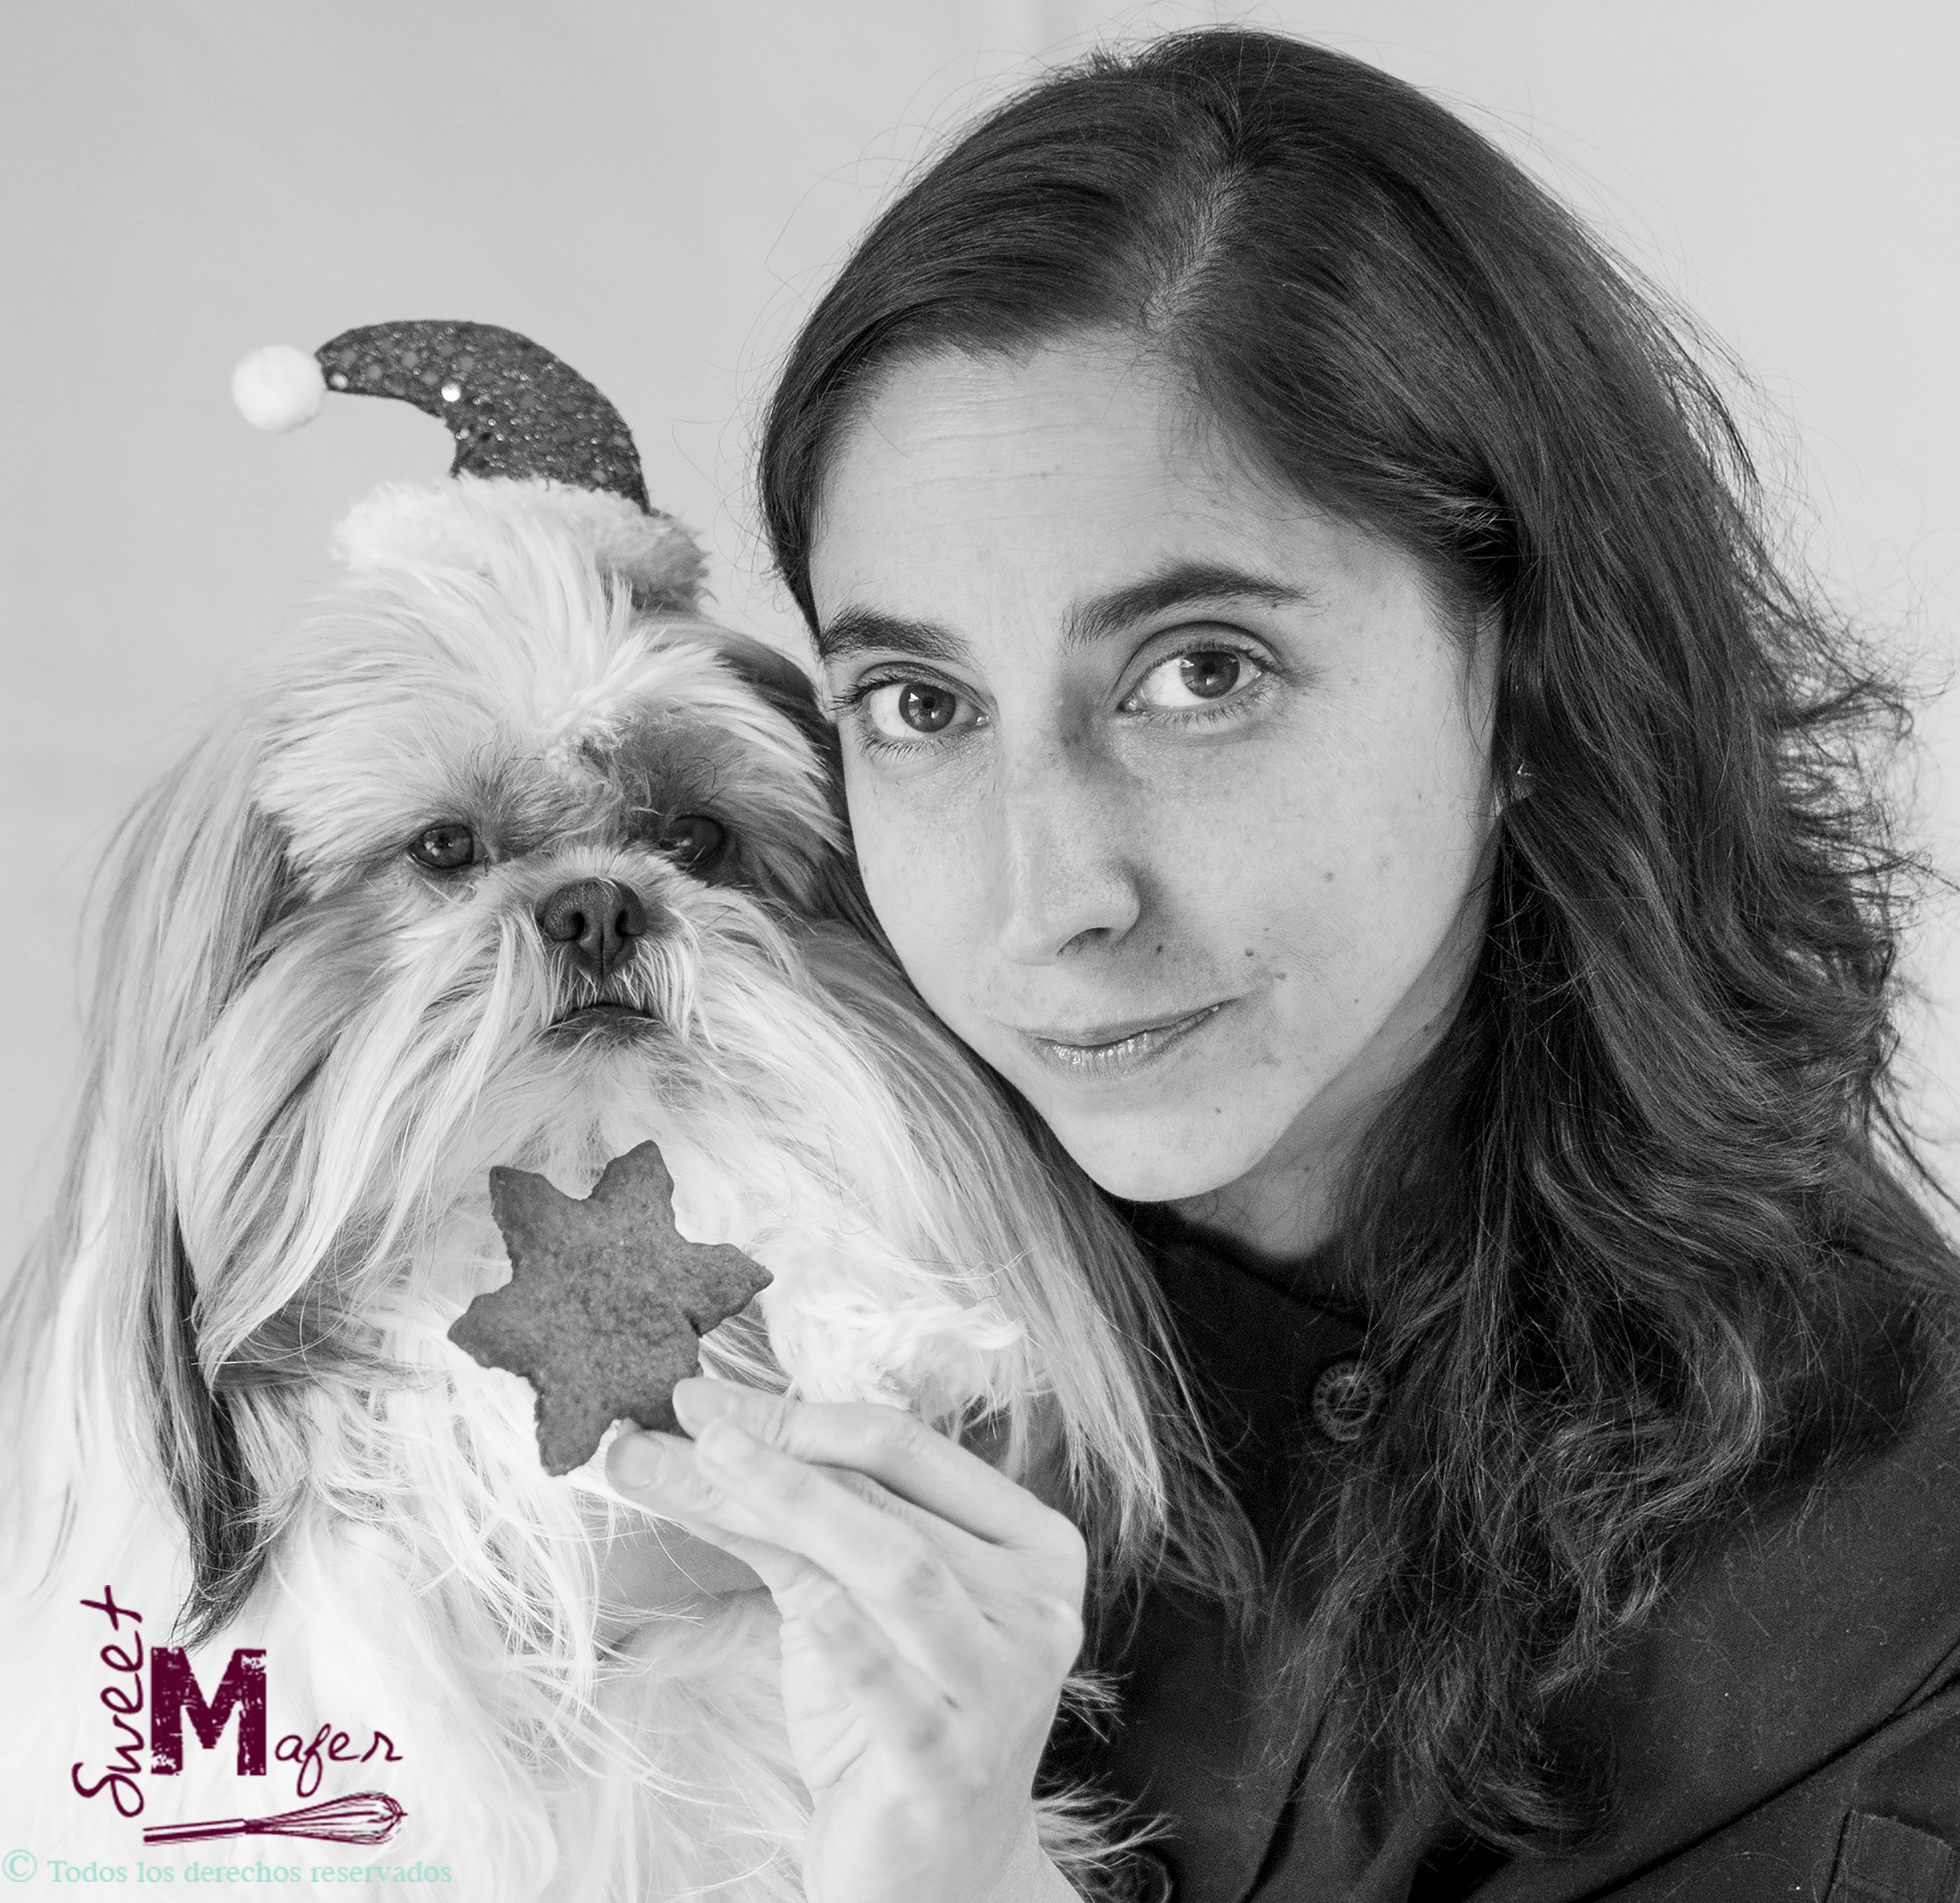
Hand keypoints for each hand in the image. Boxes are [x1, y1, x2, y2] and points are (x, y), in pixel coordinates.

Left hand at [605, 1378, 1087, 1902]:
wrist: (938, 1877)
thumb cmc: (894, 1715)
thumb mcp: (854, 1601)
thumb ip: (798, 1521)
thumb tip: (704, 1429)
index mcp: (1031, 1543)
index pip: (911, 1450)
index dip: (805, 1414)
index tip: (709, 1399)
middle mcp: (1034, 1607)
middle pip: (889, 1502)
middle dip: (776, 1451)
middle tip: (686, 1417)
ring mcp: (1000, 1687)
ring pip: (896, 1567)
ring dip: (790, 1502)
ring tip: (701, 1462)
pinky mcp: (948, 1764)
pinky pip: (885, 1678)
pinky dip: (831, 1625)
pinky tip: (767, 1567)